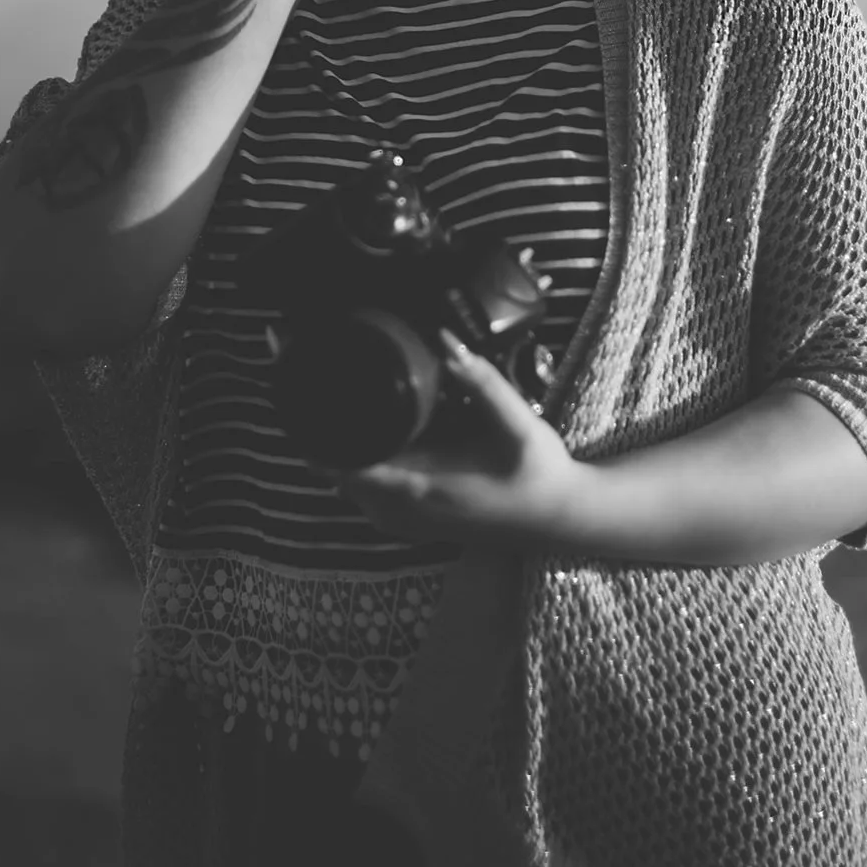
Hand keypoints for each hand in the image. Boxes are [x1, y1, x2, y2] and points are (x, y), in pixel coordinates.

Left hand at [334, 329, 587, 552]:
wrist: (562, 517)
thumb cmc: (541, 472)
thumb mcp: (518, 423)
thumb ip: (483, 383)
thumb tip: (447, 341)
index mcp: (426, 488)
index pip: (351, 471)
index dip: (321, 444)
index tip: (304, 410)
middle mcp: (411, 512)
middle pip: (342, 481)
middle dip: (325, 446)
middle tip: (315, 400)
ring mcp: (415, 524)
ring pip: (356, 494)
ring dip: (342, 462)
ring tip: (335, 419)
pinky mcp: (423, 525)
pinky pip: (374, 503)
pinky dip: (362, 478)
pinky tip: (375, 448)